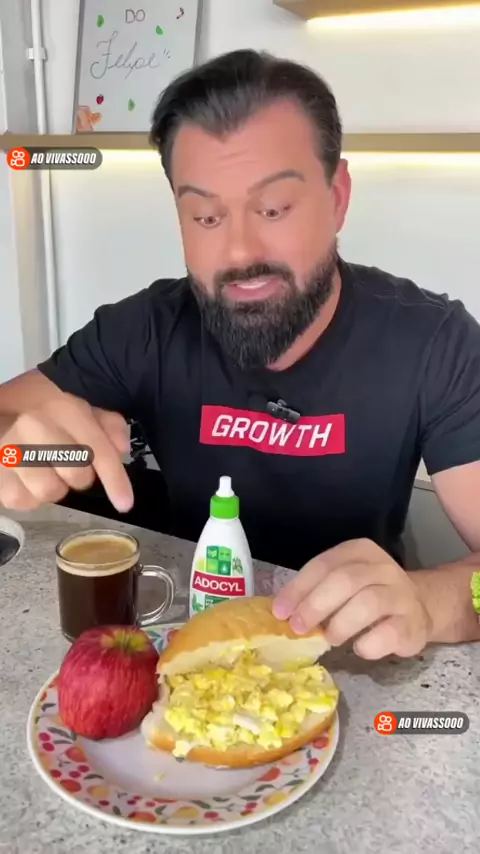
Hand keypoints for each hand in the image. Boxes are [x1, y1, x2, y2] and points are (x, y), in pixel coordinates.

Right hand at [0, 394, 133, 512]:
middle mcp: (34, 425)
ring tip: (43, 469)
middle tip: (67, 463)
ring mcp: (9, 448)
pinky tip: (24, 476)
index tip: (125, 503)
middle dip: (79, 476)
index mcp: (62, 407)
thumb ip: (107, 424)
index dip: (115, 480)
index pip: (97, 450)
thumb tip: (121, 449)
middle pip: (76, 475)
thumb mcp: (79, 406)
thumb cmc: (41, 409)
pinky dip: (29, 494)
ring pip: (49, 491)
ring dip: (53, 486)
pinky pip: (23, 501)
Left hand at [272, 539, 431, 658]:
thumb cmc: (370, 595)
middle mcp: (383, 567)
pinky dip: (368, 644)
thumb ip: (317, 591)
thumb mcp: (343, 584)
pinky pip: (388, 633)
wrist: (421, 608)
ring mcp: (402, 594)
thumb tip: (283, 613)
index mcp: (360, 551)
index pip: (324, 565)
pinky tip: (359, 647)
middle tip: (299, 628)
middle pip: (345, 580)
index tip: (280, 611)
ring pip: (368, 603)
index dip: (299, 589)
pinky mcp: (413, 624)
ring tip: (330, 638)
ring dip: (341, 624)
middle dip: (316, 605)